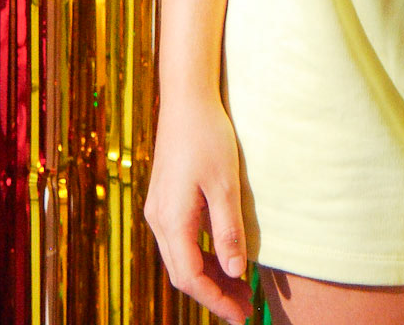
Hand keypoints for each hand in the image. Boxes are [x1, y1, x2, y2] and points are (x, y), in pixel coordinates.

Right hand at [144, 90, 253, 323]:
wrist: (186, 99)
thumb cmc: (208, 137)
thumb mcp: (225, 183)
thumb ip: (229, 229)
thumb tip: (236, 273)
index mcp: (171, 221)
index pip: (191, 277)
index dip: (216, 300)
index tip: (241, 315)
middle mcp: (158, 220)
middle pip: (183, 273)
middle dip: (213, 294)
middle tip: (245, 307)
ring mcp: (159, 210)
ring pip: (180, 259)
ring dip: (208, 276)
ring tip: (239, 288)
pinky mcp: (165, 200)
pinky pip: (180, 241)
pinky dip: (201, 256)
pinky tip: (222, 257)